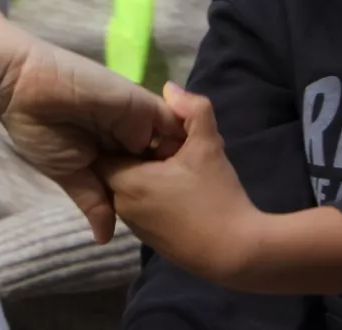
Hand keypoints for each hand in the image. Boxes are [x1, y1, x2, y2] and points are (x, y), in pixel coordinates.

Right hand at [0, 2, 182, 240]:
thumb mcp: (70, 174)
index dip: (158, 195)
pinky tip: (194, 161)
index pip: (143, 177)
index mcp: (111, 153)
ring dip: (183, 162)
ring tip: (197, 191)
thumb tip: (103, 239)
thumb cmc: (42, 132)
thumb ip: (94, 201)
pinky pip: (173, 121)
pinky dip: (185, 138)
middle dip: (177, 181)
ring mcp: (137, 118)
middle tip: (192, 206)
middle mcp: (128, 135)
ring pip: (172, 144)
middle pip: (163, 161)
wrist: (26, 86)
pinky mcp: (142, 103)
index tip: (173, 221)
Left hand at [98, 83, 263, 284]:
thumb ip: (191, 109)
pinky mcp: (149, 240)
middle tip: (172, 148)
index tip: (153, 130)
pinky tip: (183, 190)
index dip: (125, 134)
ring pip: (130, 188)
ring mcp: (135, 226)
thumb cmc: (217, 196)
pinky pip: (142, 206)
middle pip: (117, 168)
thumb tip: (170, 87)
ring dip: (147, 175)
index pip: (105, 148)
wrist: (236, 253)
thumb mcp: (208, 144)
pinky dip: (154, 194)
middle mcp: (122, 205)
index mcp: (126, 181)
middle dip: (138, 154)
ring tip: (181, 167)